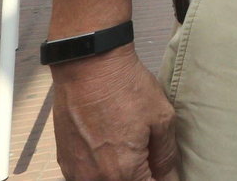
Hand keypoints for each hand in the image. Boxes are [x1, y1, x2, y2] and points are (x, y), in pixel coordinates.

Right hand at [51, 46, 179, 180]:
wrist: (88, 67)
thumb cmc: (126, 88)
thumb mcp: (161, 118)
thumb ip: (166, 155)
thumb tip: (171, 178)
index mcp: (123, 172)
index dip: (161, 180)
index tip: (165, 171)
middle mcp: (95, 179)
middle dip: (142, 177)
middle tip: (150, 158)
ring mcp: (77, 173)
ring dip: (121, 175)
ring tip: (130, 149)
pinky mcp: (65, 162)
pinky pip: (87, 178)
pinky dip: (101, 172)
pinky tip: (111, 151)